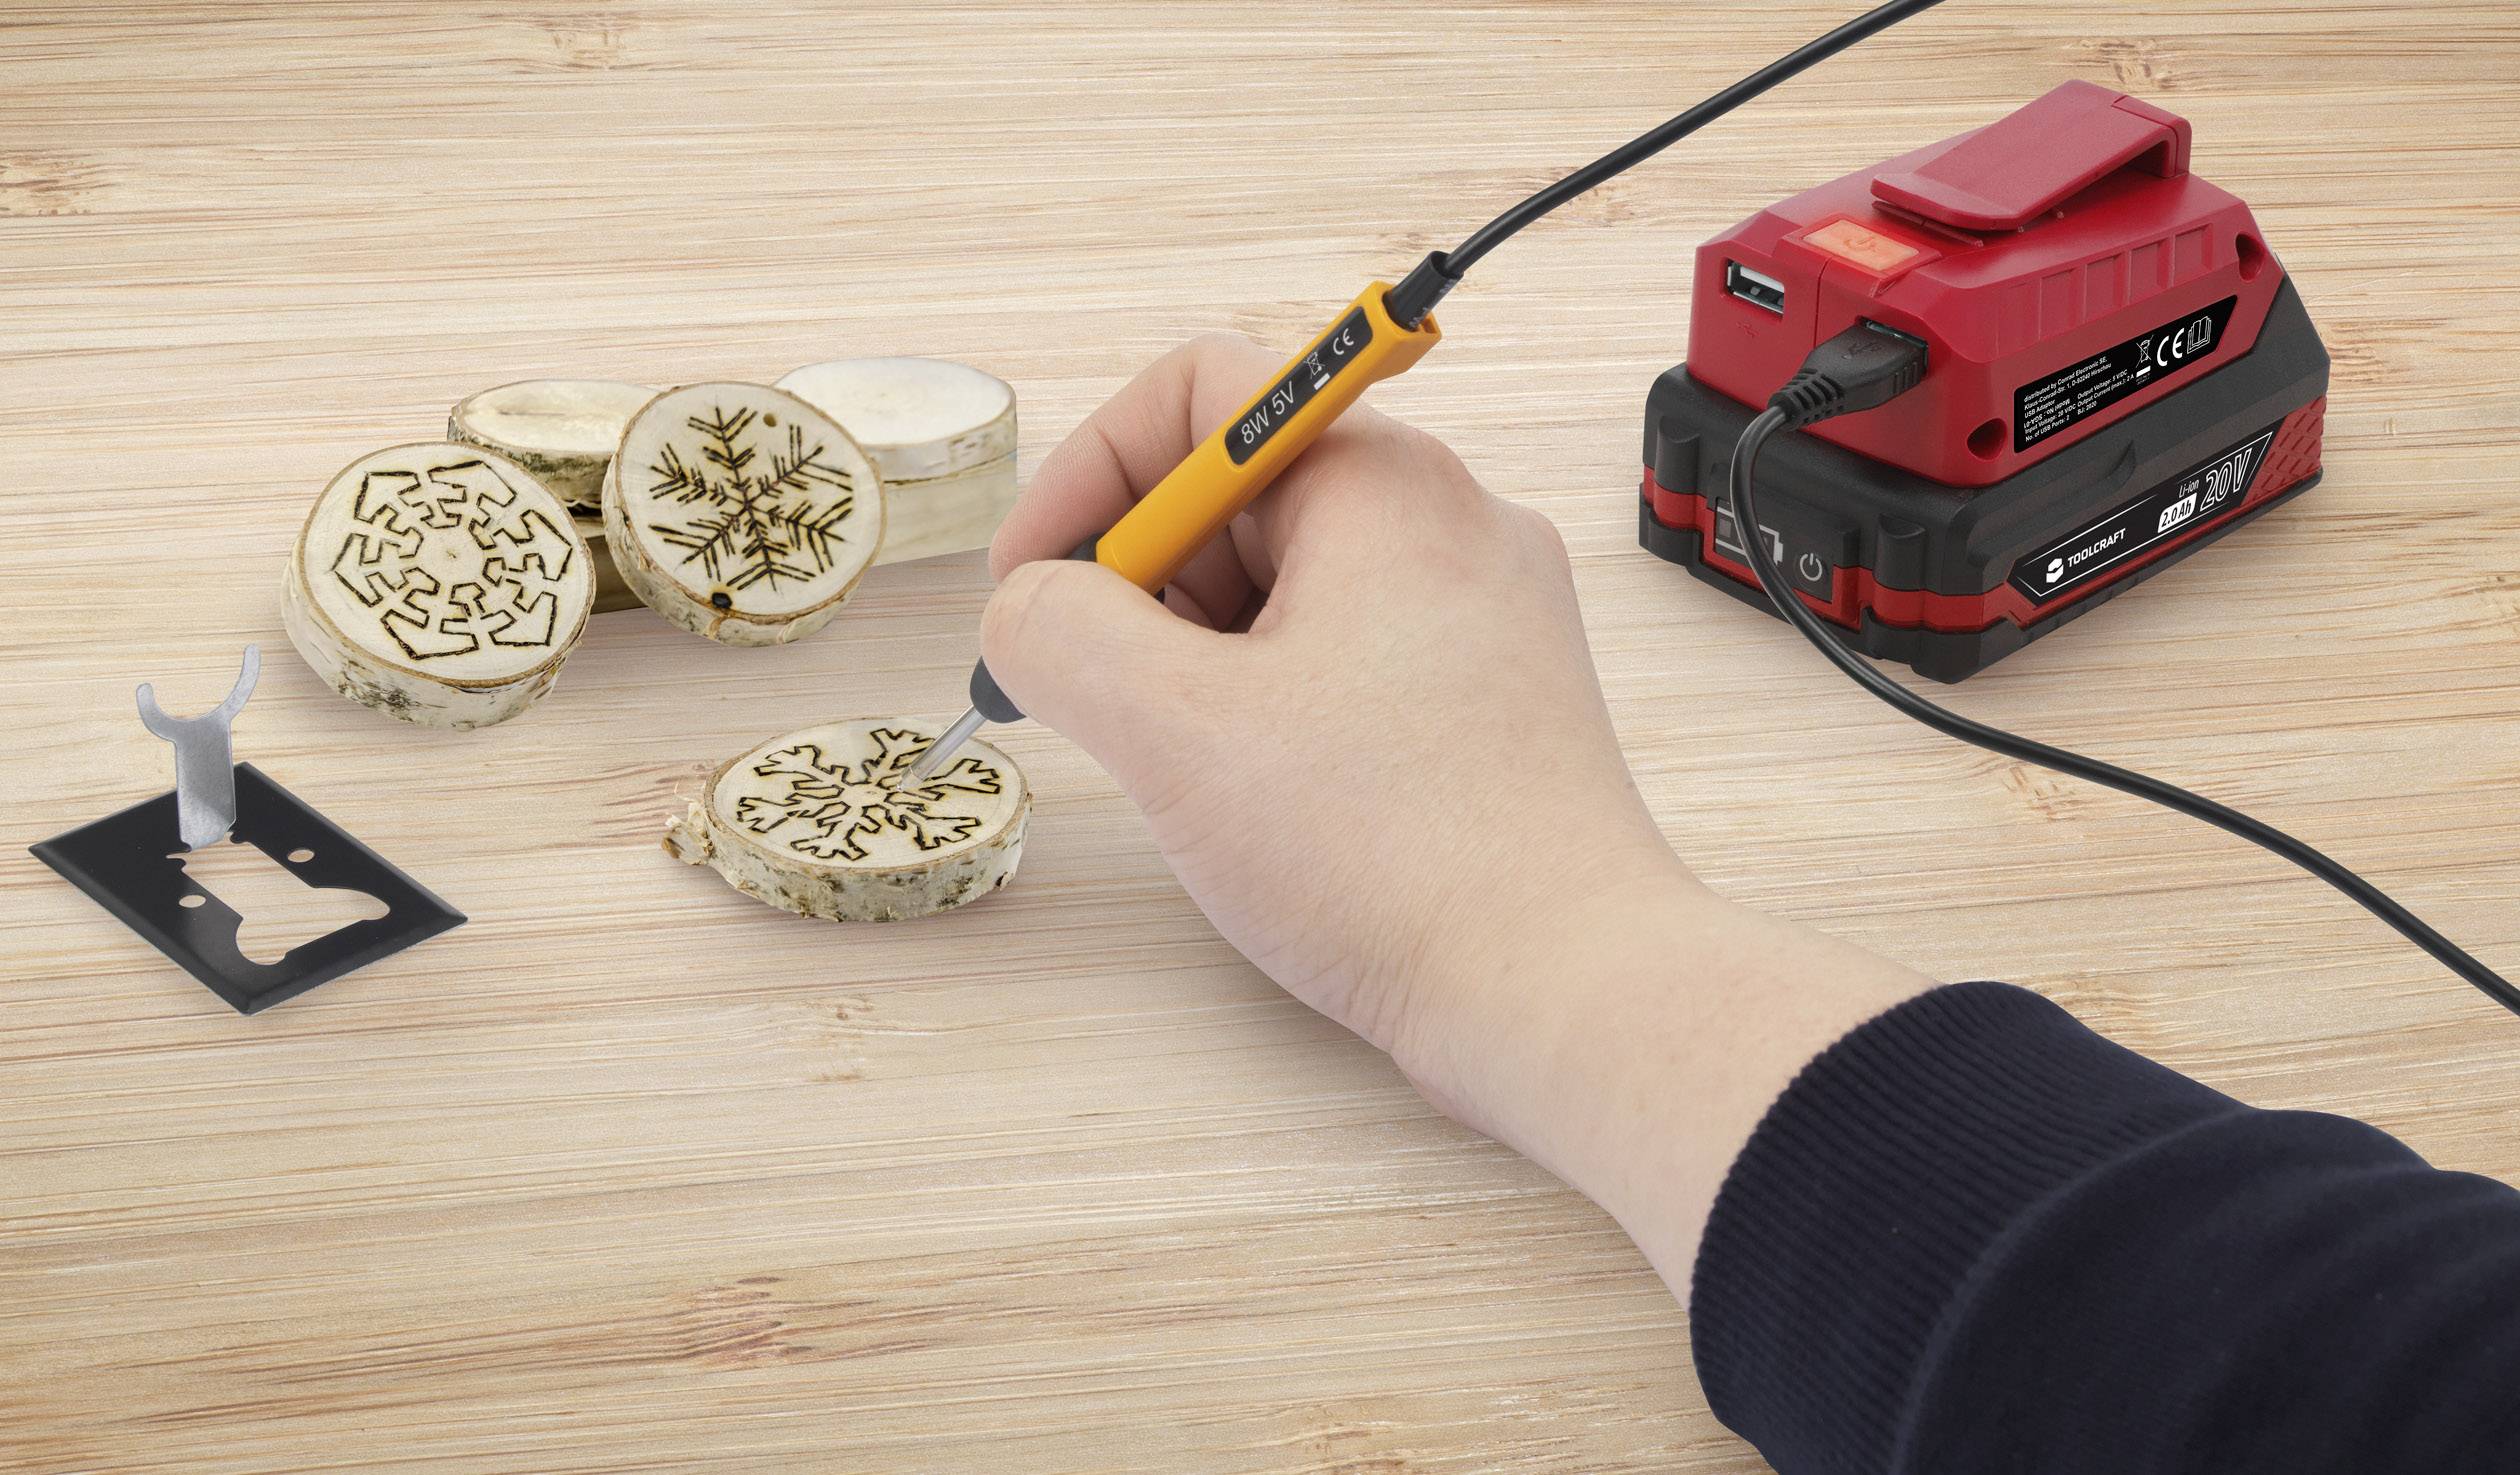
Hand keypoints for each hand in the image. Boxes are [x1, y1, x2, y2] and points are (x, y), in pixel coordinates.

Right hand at [983, 333, 1927, 1281]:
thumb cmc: (1402, 857)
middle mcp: (1451, 523)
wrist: (1566, 992)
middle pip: (1241, 492)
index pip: (1201, 393)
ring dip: (1201, 655)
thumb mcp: (1175, 730)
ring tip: (1190, 766)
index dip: (1086, 476)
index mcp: (1383, 484)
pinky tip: (1258, 798)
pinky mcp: (1492, 700)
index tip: (1035, 584)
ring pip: (1290, 584)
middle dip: (1143, 584)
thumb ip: (1061, 633)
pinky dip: (1270, 705)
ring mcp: (1483, 614)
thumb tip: (1027, 610)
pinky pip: (1344, 657)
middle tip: (1101, 695)